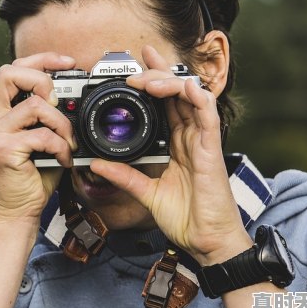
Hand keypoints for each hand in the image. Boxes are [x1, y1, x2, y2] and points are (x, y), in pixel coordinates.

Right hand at [0, 53, 75, 222]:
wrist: (17, 213)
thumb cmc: (33, 177)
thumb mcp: (43, 139)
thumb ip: (49, 116)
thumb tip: (75, 96)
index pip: (12, 69)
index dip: (41, 59)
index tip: (68, 63)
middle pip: (10, 73)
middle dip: (43, 81)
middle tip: (59, 104)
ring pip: (35, 106)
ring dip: (61, 124)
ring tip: (67, 143)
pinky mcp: (3, 149)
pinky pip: (41, 134)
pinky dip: (60, 146)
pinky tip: (63, 159)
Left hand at [90, 45, 251, 264]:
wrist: (204, 242)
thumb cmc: (184, 218)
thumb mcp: (144, 192)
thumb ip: (122, 175)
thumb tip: (95, 164)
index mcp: (177, 142)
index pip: (165, 101)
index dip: (153, 79)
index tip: (133, 65)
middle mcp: (190, 136)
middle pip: (177, 92)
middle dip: (157, 72)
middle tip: (135, 66)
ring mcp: (202, 139)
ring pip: (191, 95)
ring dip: (169, 81)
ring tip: (146, 80)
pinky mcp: (212, 148)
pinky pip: (208, 113)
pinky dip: (195, 96)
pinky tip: (179, 88)